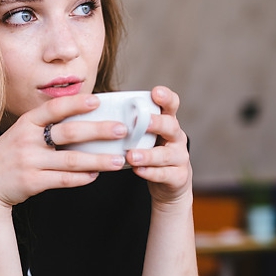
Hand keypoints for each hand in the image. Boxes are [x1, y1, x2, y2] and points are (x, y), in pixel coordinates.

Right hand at [0, 93, 128, 208]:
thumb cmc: (9, 156)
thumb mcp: (20, 133)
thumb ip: (44, 125)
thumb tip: (81, 116)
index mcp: (25, 123)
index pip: (54, 108)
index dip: (76, 104)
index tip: (98, 101)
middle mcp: (27, 140)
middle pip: (69, 132)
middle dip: (98, 130)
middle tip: (121, 130)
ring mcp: (29, 161)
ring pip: (71, 160)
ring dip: (97, 160)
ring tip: (118, 161)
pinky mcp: (31, 181)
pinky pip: (62, 179)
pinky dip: (81, 178)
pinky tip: (95, 175)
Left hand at [126, 86, 192, 206]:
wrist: (168, 183)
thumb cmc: (148, 152)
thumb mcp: (143, 136)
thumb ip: (130, 124)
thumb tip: (95, 109)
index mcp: (167, 123)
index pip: (171, 106)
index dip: (166, 98)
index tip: (155, 92)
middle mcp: (176, 137)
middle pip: (171, 126)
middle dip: (157, 123)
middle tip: (143, 122)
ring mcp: (179, 157)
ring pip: (165, 154)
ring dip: (148, 155)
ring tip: (131, 155)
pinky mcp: (178, 176)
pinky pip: (164, 174)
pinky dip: (150, 173)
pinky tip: (137, 170)